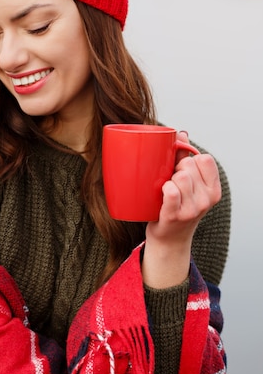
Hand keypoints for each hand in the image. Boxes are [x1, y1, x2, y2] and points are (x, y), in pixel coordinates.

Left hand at [142, 133, 221, 288]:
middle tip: (170, 182)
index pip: (204, 159)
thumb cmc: (176, 206)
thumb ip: (184, 157)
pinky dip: (164, 189)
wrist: (168, 239)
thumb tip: (181, 133)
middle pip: (188, 166)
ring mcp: (192, 209)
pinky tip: (161, 194)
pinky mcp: (175, 216)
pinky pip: (171, 191)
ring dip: (167, 180)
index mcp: (213, 189)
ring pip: (179, 177)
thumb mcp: (188, 184)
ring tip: (165, 191)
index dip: (189, 159)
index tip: (181, 169)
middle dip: (175, 169)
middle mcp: (207, 200)